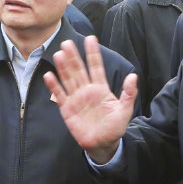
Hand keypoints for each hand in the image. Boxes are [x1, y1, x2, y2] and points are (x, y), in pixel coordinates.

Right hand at [44, 37, 137, 163]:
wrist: (103, 144)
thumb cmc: (115, 127)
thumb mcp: (125, 110)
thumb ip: (128, 93)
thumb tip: (133, 76)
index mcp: (101, 88)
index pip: (96, 67)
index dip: (93, 53)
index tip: (91, 39)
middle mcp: (87, 90)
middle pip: (79, 70)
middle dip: (74, 56)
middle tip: (68, 42)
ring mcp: (76, 99)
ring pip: (68, 79)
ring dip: (63, 67)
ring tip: (59, 54)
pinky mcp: (67, 109)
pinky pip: (59, 96)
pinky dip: (54, 86)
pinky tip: (49, 76)